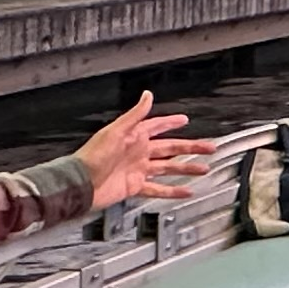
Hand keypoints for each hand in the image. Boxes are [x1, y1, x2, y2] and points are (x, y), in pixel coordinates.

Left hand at [75, 91, 217, 211]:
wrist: (80, 183)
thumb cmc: (92, 156)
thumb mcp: (115, 131)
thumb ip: (134, 115)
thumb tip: (147, 96)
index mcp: (134, 136)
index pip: (157, 126)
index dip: (171, 122)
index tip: (184, 120)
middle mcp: (138, 152)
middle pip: (171, 148)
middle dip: (191, 147)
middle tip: (209, 148)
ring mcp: (138, 170)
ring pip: (169, 168)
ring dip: (187, 168)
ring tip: (203, 169)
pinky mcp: (135, 186)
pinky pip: (158, 189)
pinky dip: (173, 191)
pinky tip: (185, 191)